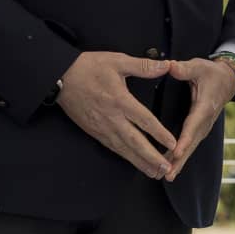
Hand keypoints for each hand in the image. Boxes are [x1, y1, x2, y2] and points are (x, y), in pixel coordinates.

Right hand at [56, 51, 176, 178]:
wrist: (60, 77)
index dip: (159, 133)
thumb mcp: (117, 61)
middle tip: (166, 168)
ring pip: (124, 149)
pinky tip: (135, 163)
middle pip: (135, 141)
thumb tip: (166, 66)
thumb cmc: (89, 67)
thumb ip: (143, 66)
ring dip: (140, 162)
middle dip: (151, 156)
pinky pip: (113, 147)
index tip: (173, 144)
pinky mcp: (94, 132)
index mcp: (120, 100)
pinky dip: (126, 157)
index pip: (144, 120)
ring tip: (155, 172)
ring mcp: (102, 127)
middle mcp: (112, 118)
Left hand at [162, 57, 234, 180]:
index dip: (184, 140)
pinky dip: (180, 158)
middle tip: (168, 174)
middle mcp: (205, 121)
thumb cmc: (211, 73)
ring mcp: (204, 128)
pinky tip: (169, 168)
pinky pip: (189, 146)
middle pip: (192, 143)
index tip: (176, 153)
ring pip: (191, 148)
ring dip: (179, 163)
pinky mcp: (200, 130)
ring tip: (166, 176)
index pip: (193, 125)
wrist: (227, 81)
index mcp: (205, 107)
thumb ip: (184, 68)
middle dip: (180, 160)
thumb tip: (170, 66)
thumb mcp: (199, 66)